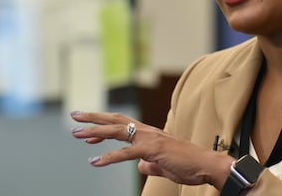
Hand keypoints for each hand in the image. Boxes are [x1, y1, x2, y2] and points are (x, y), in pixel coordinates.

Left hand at [70, 111, 232, 188]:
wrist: (206, 164)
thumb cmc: (188, 165)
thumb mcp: (163, 165)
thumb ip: (149, 164)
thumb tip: (139, 166)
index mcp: (150, 134)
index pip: (123, 125)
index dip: (104, 126)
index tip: (88, 132)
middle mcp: (148, 131)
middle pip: (115, 120)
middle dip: (93, 118)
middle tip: (75, 115)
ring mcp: (149, 139)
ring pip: (117, 131)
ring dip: (95, 132)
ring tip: (76, 133)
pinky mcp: (152, 150)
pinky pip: (126, 152)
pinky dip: (109, 157)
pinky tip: (95, 161)